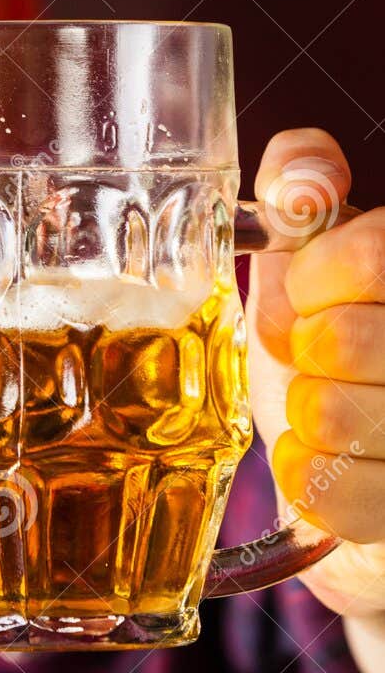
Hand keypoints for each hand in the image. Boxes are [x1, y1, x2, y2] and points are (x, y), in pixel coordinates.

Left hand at [246, 128, 384, 625]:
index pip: (369, 255)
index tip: (314, 297)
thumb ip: (303, 186)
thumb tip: (306, 179)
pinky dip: (308, 476)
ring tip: (330, 408)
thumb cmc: (343, 348)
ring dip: (305, 412)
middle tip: (324, 359)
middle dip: (305, 349)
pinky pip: (333, 493)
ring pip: (330, 414)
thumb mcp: (317, 253)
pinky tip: (328, 460)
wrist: (362, 470)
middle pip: (342, 340)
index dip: (313, 279)